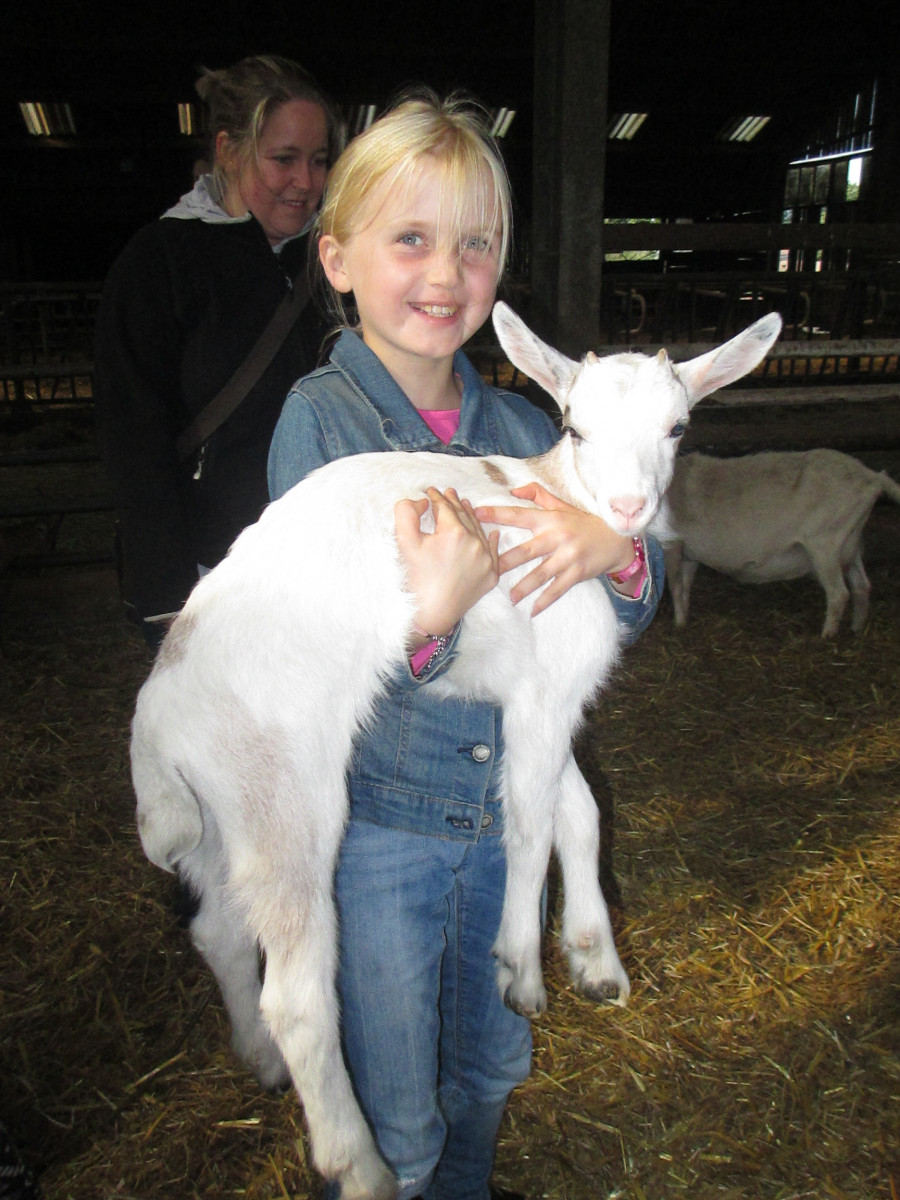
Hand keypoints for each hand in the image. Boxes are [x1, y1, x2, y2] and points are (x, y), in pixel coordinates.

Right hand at [394, 487, 499, 643]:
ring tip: (464, 505)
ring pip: (479, 532)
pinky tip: (493, 533)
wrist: (430, 615)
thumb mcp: (404, 541)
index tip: (430, 491)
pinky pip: (495, 553)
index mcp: (455, 533)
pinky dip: (493, 541)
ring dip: (471, 517)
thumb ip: (407, 512)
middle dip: (453, 503)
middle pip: (463, 516)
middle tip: (448, 492)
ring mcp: (486, 560)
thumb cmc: (415, 579)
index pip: (444, 508)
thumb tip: (423, 502)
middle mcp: (475, 543)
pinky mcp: (491, 576)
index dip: (436, 497)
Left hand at [475, 482, 636, 615]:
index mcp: (550, 520)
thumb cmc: (585, 523)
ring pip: (541, 574)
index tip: (476, 514)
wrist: (617, 540)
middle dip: (505, 561)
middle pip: (526, 550)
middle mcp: (557, 537)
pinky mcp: (577, 573)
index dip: (497, 514)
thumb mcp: (563, 506)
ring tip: (510, 597)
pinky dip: (545, 601)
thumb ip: (538, 495)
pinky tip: (532, 611)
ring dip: (524, 587)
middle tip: (487, 569)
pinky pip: (558, 589)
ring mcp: (568, 557)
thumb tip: (512, 490)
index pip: (519, 515)